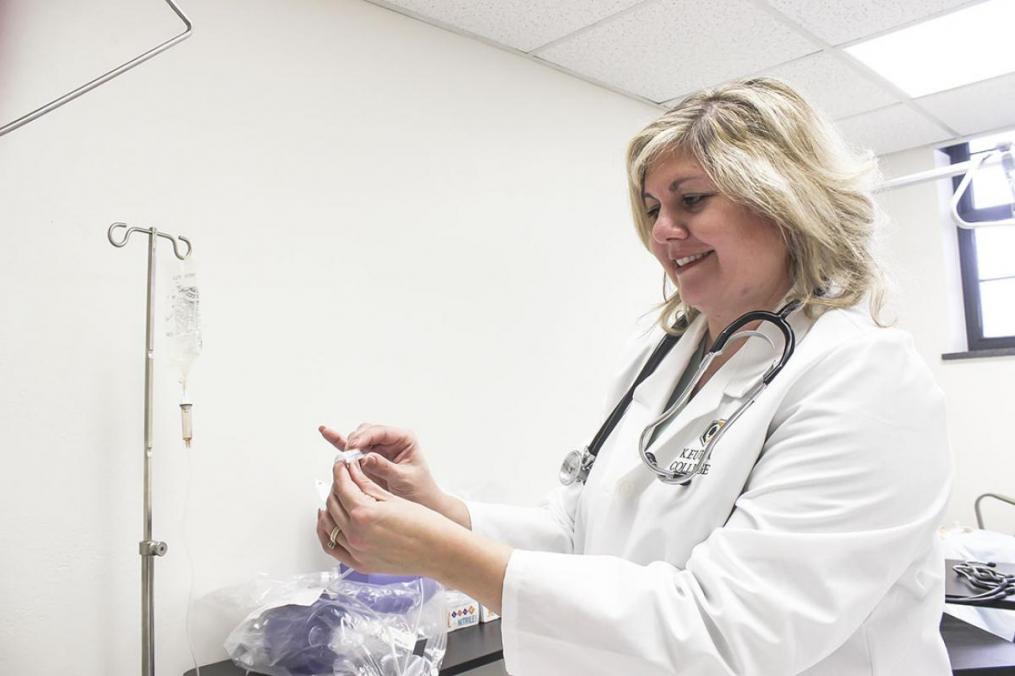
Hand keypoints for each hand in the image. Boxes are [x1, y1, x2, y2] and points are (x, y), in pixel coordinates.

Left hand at [316, 459, 459, 577]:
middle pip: (332, 503)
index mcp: (365, 513)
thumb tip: (353, 471)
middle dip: (336, 486)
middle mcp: (356, 534)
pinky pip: (332, 547)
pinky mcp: (359, 563)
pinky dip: (326, 532)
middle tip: (342, 477)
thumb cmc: (425, 526)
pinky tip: (329, 522)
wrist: (439, 551)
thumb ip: (367, 485)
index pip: (342, 486)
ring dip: (329, 507)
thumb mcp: (393, 499)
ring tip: (337, 496)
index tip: (341, 464)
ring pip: (328, 524)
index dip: (340, 471)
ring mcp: (356, 551)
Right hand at [319, 424, 466, 525]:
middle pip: (366, 432)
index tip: (353, 448)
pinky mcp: (369, 458)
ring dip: (348, 447)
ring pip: (357, 439)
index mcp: (404, 439)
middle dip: (354, 442)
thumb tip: (367, 457)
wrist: (422, 503)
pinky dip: (339, 441)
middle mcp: (390, 440)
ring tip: (342, 461)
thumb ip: (386, 467)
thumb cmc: (420, 490)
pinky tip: (326, 432)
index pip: (380, 431)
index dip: (364, 437)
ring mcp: (379, 448)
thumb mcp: (404, 479)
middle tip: (348, 458)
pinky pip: (352, 448)